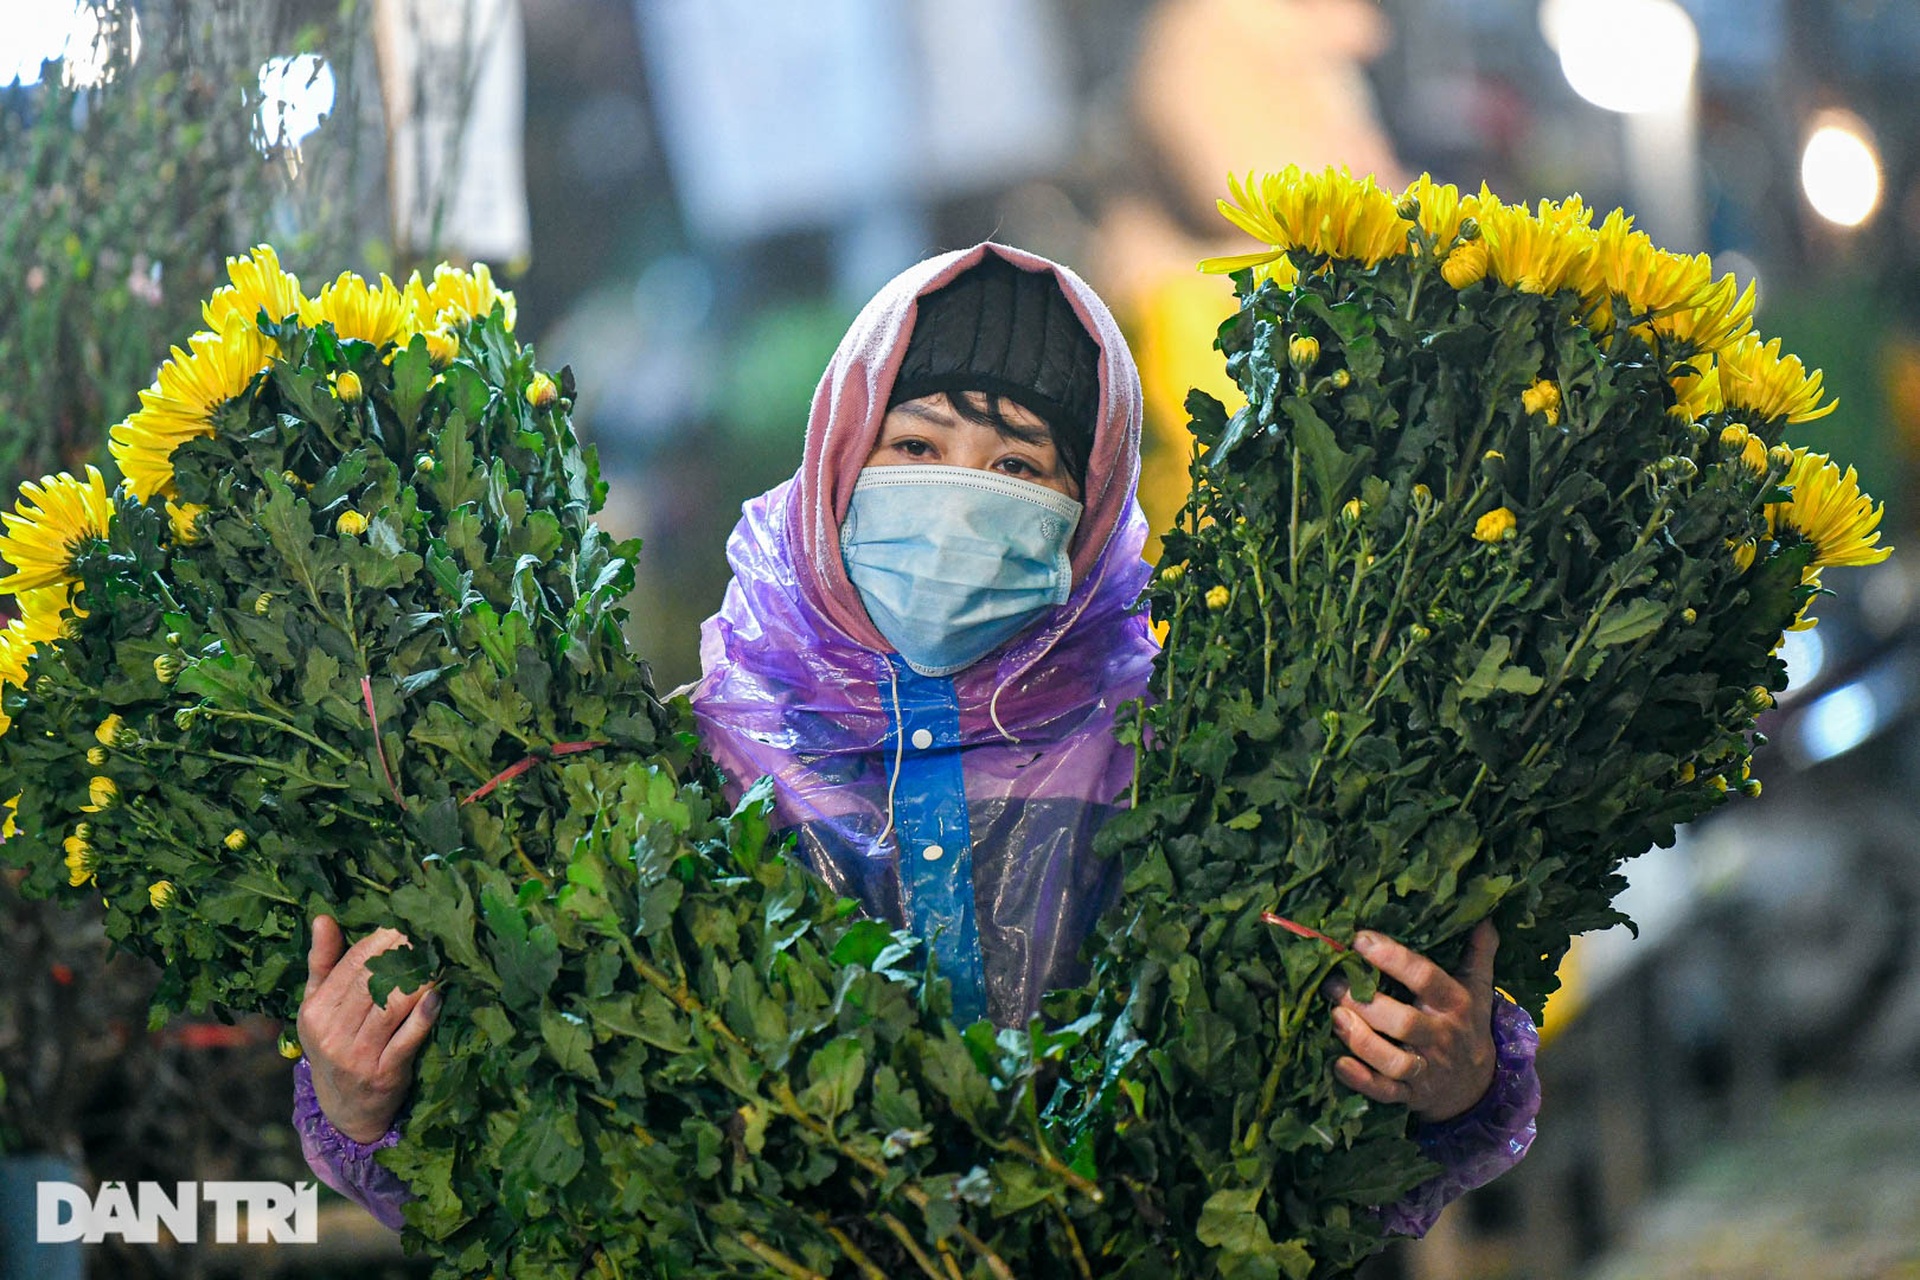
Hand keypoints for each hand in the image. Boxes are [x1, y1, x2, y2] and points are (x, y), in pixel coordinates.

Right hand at [295, 915, 439, 1143]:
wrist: (344, 1110)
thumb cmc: (334, 1045)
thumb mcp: (318, 1008)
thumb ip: (322, 963)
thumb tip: (322, 918)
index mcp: (315, 1012)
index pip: (350, 967)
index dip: (378, 943)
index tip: (403, 925)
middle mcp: (332, 1034)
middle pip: (371, 983)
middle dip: (401, 956)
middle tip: (427, 935)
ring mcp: (357, 1056)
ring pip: (390, 1007)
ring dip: (417, 980)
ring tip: (437, 959)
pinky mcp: (384, 1074)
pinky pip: (407, 1039)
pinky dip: (423, 1016)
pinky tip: (437, 995)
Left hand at [1323, 919, 1497, 1123]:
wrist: (1477, 1086)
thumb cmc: (1467, 1025)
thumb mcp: (1478, 988)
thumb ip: (1478, 952)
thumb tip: (1484, 916)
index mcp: (1456, 1004)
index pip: (1425, 978)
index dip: (1393, 958)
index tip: (1360, 939)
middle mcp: (1442, 1038)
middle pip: (1404, 1023)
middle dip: (1366, 1003)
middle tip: (1333, 983)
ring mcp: (1426, 1070)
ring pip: (1394, 1061)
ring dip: (1361, 1041)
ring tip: (1334, 1016)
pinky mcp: (1411, 1095)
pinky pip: (1385, 1092)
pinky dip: (1361, 1081)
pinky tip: (1338, 1064)